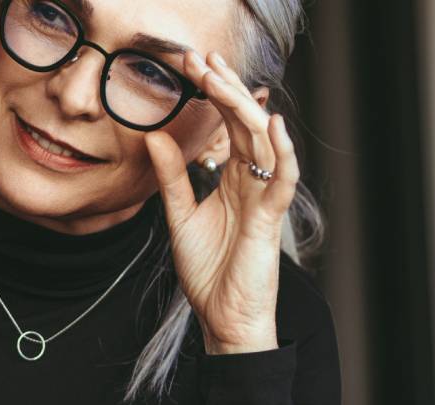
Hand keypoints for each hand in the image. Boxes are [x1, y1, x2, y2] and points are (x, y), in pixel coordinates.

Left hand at [143, 50, 296, 354]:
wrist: (223, 316)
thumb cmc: (209, 271)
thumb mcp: (179, 215)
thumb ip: (170, 177)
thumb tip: (153, 136)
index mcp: (233, 178)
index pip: (226, 126)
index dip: (213, 94)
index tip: (190, 64)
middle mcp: (252, 181)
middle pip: (244, 124)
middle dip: (226, 88)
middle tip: (203, 57)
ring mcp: (264, 197)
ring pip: (261, 142)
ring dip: (243, 107)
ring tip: (222, 79)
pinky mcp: (271, 218)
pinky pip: (282, 178)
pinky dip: (280, 151)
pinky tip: (271, 123)